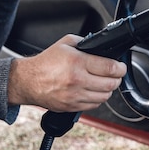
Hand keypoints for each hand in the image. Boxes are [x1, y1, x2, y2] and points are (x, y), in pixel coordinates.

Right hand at [7, 34, 126, 111]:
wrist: (27, 81)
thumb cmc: (46, 62)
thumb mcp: (66, 43)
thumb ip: (86, 42)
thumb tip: (102, 46)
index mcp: (77, 62)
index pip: (110, 68)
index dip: (120, 68)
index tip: (121, 67)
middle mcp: (77, 80)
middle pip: (110, 84)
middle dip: (117, 79)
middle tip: (115, 74)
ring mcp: (74, 96)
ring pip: (104, 97)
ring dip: (108, 89)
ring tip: (104, 82)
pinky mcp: (71, 106)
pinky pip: (94, 105)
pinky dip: (98, 98)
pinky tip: (94, 91)